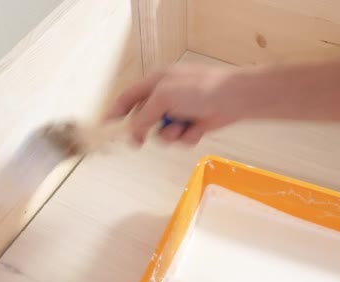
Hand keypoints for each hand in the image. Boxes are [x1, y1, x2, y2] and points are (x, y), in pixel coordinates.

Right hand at [102, 64, 250, 145]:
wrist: (234, 98)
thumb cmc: (199, 89)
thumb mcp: (164, 97)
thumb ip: (143, 114)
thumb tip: (133, 131)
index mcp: (156, 82)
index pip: (129, 97)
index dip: (115, 111)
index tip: (106, 126)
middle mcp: (167, 96)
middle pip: (143, 118)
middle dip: (144, 130)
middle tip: (139, 142)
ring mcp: (181, 111)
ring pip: (162, 132)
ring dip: (169, 135)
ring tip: (181, 128)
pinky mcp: (194, 124)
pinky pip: (180, 138)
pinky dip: (186, 137)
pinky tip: (196, 130)